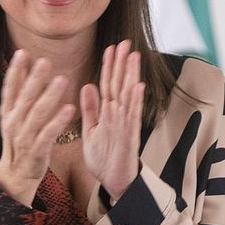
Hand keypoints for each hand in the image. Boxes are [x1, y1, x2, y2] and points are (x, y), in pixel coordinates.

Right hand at [0, 50, 73, 206]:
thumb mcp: (15, 116)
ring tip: (62, 80)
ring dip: (49, 96)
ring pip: (37, 114)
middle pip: (25, 97)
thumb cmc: (20, 139)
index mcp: (8, 112)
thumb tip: (22, 66)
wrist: (16, 174)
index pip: (9, 88)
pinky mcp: (36, 150)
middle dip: (34, 79)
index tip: (22, 53)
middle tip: (45, 61)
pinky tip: (69, 109)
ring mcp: (24, 137)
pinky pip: (48, 134)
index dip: (15, 71)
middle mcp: (14, 122)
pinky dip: (58, 122)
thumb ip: (19, 93)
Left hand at [82, 40, 145, 201]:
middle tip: (125, 42)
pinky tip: (138, 86)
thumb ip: (90, 109)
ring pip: (128, 95)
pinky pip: (132, 116)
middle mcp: (119, 114)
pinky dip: (135, 101)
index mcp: (108, 112)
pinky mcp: (129, 137)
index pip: (108, 83)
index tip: (111, 47)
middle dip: (122, 63)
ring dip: (131, 75)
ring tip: (133, 56)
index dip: (109, 65)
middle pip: (120, 84)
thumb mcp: (91, 130)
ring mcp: (125, 124)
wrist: (114, 182)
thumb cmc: (105, 158)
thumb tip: (87, 85)